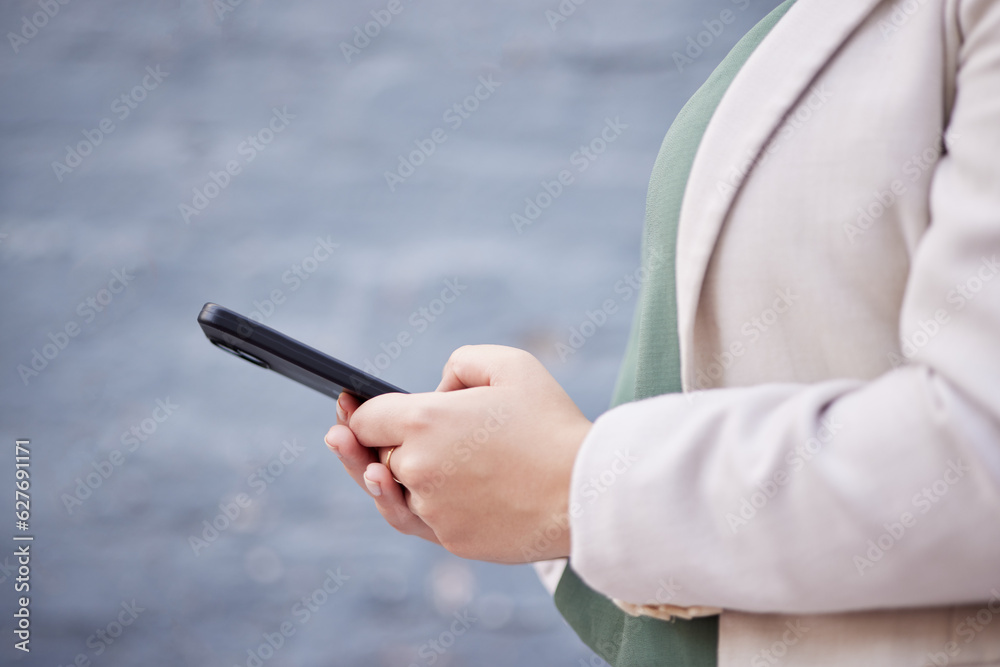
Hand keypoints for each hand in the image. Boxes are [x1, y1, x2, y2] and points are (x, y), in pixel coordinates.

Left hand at [324, 345, 591, 562]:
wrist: (586, 492)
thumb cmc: (551, 424)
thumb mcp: (510, 365)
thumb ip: (461, 363)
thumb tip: (439, 389)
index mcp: (425, 420)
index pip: (366, 418)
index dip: (355, 411)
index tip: (346, 408)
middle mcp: (418, 467)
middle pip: (374, 456)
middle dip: (370, 444)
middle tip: (339, 437)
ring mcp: (433, 508)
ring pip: (394, 493)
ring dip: (389, 479)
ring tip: (371, 469)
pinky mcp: (452, 539)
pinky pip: (422, 521)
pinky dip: (419, 506)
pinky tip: (413, 494)